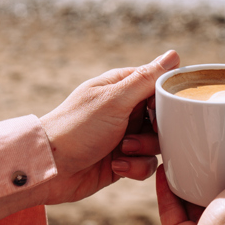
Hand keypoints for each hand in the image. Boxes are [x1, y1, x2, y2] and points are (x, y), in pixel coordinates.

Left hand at [36, 50, 179, 206]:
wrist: (49, 168)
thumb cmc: (76, 128)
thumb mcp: (114, 100)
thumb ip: (146, 79)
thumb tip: (174, 55)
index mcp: (122, 88)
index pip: (158, 85)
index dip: (166, 99)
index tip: (163, 111)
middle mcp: (125, 110)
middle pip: (163, 117)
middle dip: (157, 130)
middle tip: (141, 133)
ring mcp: (124, 136)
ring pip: (157, 143)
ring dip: (144, 150)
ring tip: (123, 151)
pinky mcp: (122, 160)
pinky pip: (146, 164)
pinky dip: (135, 167)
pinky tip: (116, 167)